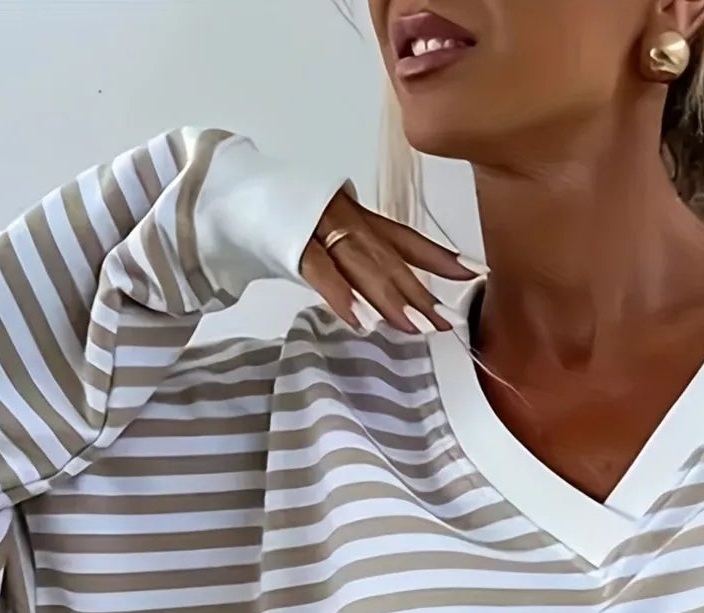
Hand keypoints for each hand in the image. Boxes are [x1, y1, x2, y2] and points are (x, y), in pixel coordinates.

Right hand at [300, 189, 480, 333]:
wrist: (229, 193)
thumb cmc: (282, 221)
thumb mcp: (330, 239)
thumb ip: (360, 261)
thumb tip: (396, 298)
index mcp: (357, 217)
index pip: (406, 238)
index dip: (440, 256)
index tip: (474, 274)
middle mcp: (344, 218)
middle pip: (390, 259)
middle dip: (420, 292)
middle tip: (445, 323)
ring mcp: (317, 226)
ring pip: (361, 264)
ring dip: (389, 299)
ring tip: (413, 328)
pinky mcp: (288, 240)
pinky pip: (320, 272)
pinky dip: (341, 297)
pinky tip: (361, 322)